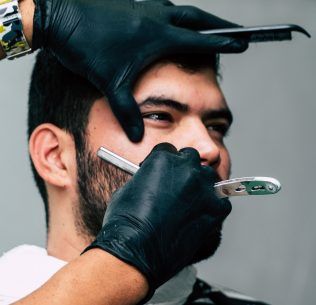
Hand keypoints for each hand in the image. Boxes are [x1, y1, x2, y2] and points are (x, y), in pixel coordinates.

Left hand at [32, 0, 247, 141]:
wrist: (60, 16)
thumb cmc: (87, 48)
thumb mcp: (110, 83)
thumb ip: (126, 112)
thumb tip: (137, 137)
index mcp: (157, 36)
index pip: (199, 40)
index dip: (223, 44)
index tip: (243, 44)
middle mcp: (155, 17)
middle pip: (196, 17)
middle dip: (218, 24)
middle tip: (234, 31)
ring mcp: (143, 8)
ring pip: (179, 10)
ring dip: (196, 19)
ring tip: (206, 28)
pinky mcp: (131, 6)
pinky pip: (161, 7)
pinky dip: (173, 15)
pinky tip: (169, 23)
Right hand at [84, 143, 231, 299]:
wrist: (135, 250)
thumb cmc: (126, 222)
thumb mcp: (129, 189)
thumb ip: (147, 178)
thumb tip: (154, 182)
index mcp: (163, 159)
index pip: (169, 151)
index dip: (164, 163)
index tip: (163, 173)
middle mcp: (186, 168)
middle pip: (191, 158)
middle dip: (184, 169)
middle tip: (177, 185)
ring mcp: (203, 188)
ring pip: (208, 176)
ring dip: (200, 184)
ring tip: (190, 200)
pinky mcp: (215, 210)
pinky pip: (221, 200)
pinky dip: (213, 206)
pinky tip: (200, 215)